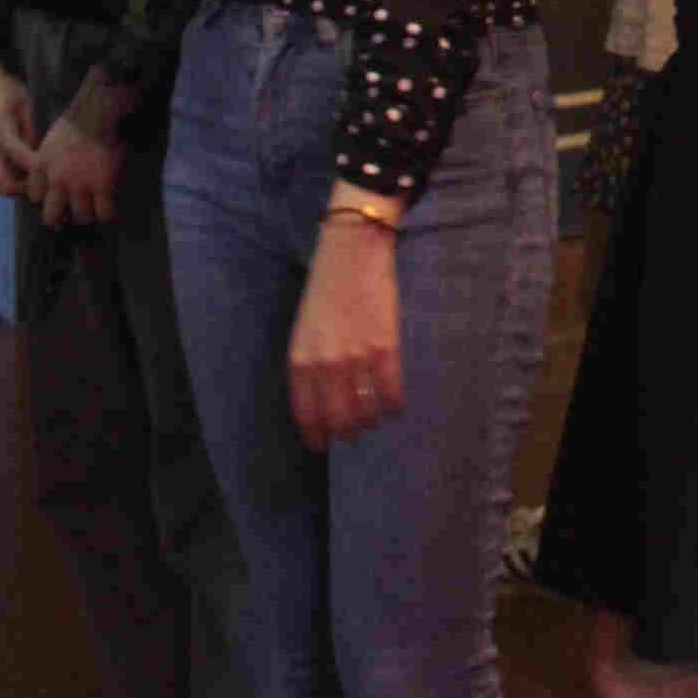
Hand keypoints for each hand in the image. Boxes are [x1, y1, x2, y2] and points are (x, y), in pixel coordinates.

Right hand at [0, 52, 39, 196]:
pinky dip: (7, 178)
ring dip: (16, 186)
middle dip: (26, 188)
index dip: (39, 170)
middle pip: (4, 184)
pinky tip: (24, 172)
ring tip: (36, 179)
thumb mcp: (27, 104)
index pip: (21, 159)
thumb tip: (42, 154)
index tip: (57, 174)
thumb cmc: (6, 90)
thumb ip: (34, 130)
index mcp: (0, 132)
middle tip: (46, 183)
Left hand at [26, 112, 123, 227]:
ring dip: (89, 215)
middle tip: (74, 210)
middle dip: (62, 216)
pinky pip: (105, 213)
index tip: (58, 194)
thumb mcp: (51, 139)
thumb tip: (60, 170)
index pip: (35, 196)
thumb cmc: (79, 118)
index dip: (47, 197)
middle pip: (51, 217)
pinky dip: (109, 214)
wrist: (98, 110)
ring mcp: (79, 186)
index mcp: (41, 167)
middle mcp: (56, 181)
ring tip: (97, 208)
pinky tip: (111, 207)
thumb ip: (49, 159)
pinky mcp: (103, 186)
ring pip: (81, 217)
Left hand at [289, 214, 404, 450]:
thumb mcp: (304, 331)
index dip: (316, 436)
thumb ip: (309, 365)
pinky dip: (395, 405)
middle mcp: (325, 366)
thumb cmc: (326, 290)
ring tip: (376, 419)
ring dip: (372, 421)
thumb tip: (322, 399)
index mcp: (300, 361)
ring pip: (366, 412)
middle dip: (347, 434)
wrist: (353, 251)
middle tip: (354, 435)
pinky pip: (392, 393)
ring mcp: (356, 359)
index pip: (306, 415)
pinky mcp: (385, 348)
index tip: (324, 446)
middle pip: (338, 420)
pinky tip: (396, 405)